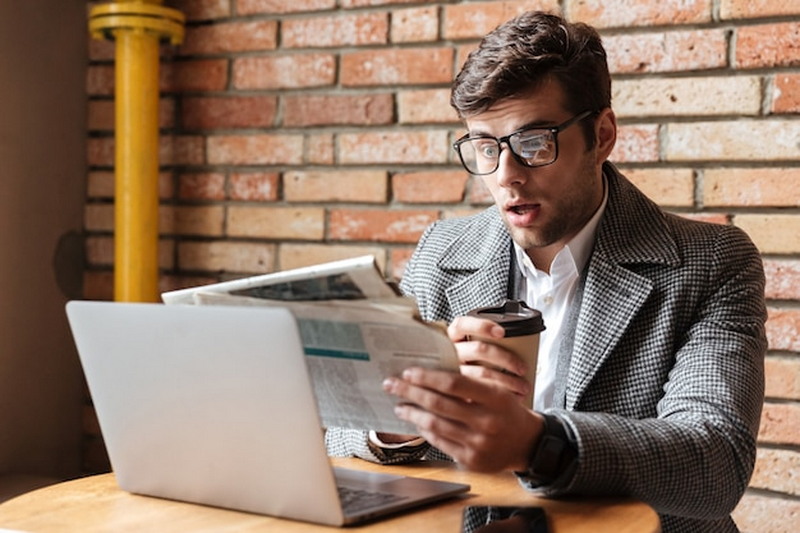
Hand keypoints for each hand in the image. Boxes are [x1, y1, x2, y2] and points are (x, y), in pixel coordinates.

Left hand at [382, 366, 543, 471]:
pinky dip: (425, 430)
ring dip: (412, 413)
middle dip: (410, 392)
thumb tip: (429, 374)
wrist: (528, 444)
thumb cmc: (507, 411)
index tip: (408, 372)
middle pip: (439, 404)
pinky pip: (440, 442)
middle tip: (392, 384)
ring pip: (435, 425)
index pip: (454, 383)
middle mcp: (487, 422)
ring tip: (400, 405)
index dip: (428, 377)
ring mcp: (478, 444)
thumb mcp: (497, 390)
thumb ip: (469, 383)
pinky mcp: (470, 461)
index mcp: (495, 398)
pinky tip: (416, 421)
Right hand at [448, 316, 530, 399]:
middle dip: (506, 358)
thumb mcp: (469, 345)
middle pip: (478, 350)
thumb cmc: (469, 361)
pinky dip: (499, 395)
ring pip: (481, 373)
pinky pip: (479, 393)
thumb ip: (485, 340)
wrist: (448, 387)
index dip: (482, 326)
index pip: (463, 325)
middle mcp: (451, 352)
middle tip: (522, 368)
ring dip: (507, 381)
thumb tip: (515, 338)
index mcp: (454, 336)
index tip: (502, 332)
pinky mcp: (456, 390)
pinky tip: (511, 397)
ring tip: (523, 387)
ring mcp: (452, 372)